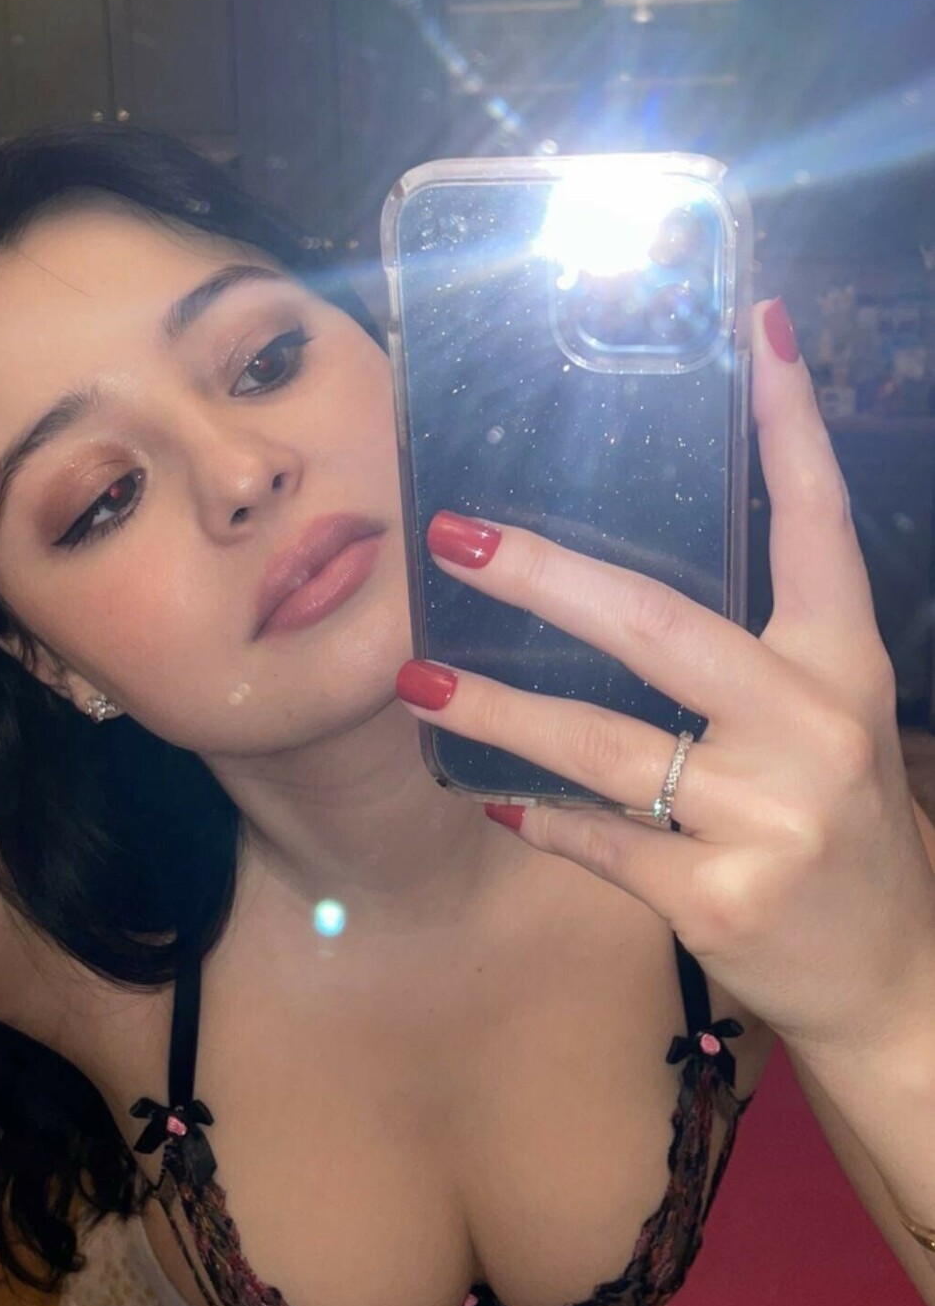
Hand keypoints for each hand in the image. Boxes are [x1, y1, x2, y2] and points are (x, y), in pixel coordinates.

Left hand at [395, 298, 934, 1054]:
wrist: (894, 978)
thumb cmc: (842, 830)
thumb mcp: (828, 724)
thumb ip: (753, 656)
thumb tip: (615, 584)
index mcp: (843, 664)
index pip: (817, 522)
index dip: (790, 423)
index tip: (758, 326)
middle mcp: (816, 726)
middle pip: (663, 627)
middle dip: (548, 576)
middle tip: (453, 534)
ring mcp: (772, 815)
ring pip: (605, 745)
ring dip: (499, 709)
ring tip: (418, 676)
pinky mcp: (721, 897)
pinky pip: (599, 840)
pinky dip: (538, 816)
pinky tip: (487, 793)